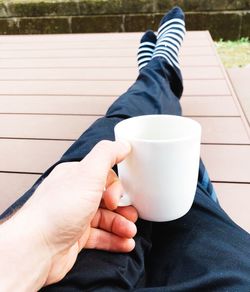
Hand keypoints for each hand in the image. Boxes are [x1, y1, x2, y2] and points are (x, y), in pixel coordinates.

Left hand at [0, 140, 136, 289]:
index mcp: (75, 177)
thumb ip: (107, 155)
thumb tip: (123, 144)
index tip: (116, 199)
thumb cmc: (58, 211)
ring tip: (130, 233)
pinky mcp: (75, 238)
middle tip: (131, 217)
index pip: (104, 176)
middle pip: (106, 198)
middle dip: (122, 208)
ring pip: (105, 219)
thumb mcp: (88, 174)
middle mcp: (74, 195)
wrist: (35, 250)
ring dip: (121, 226)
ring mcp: (75, 217)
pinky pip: (100, 236)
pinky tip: (125, 243)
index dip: (115, 187)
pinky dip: (114, 239)